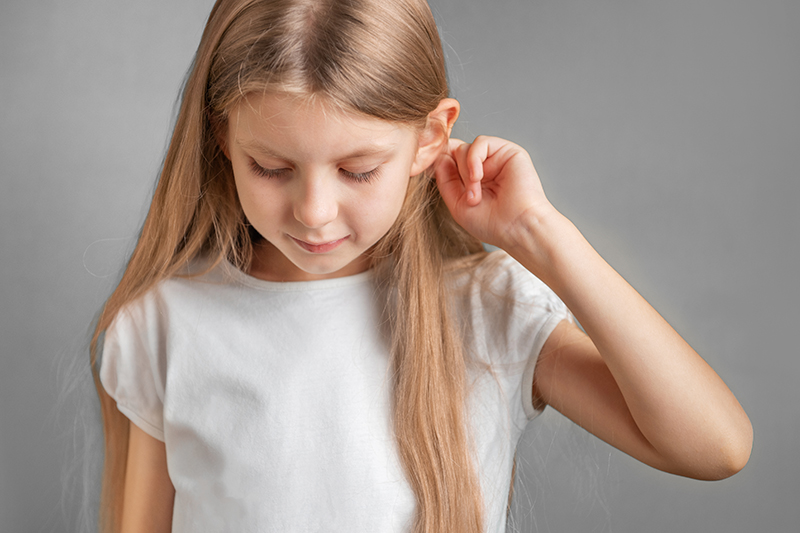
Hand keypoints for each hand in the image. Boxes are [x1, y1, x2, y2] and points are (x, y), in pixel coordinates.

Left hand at [433, 136, 555, 249]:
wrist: (517, 227)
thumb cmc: (491, 223)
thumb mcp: (457, 204)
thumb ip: (445, 180)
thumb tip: (438, 158)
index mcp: (471, 179)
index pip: (448, 160)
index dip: (440, 164)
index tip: (432, 175)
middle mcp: (483, 166)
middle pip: (454, 153)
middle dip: (456, 175)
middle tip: (469, 198)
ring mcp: (495, 158)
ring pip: (464, 148)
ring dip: (465, 173)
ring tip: (476, 195)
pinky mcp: (508, 151)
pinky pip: (480, 142)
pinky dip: (473, 158)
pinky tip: (478, 177)